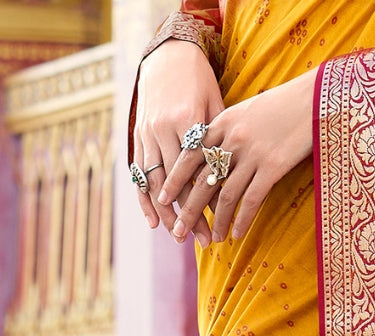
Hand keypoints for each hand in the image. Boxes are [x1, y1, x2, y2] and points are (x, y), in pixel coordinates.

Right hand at [132, 38, 224, 245]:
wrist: (167, 54)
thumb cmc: (200, 82)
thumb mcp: (216, 104)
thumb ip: (220, 139)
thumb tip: (237, 177)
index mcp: (187, 120)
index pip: (199, 172)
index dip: (208, 202)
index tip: (221, 226)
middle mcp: (163, 128)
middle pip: (177, 183)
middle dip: (190, 215)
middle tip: (203, 241)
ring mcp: (147, 132)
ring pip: (155, 182)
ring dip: (167, 214)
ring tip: (179, 237)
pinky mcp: (137, 135)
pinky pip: (138, 173)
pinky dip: (144, 199)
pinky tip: (153, 222)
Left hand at [158, 69, 315, 244]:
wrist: (314, 98)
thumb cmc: (283, 106)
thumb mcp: (247, 111)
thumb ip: (228, 131)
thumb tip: (214, 155)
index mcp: (223, 122)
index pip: (190, 154)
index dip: (175, 178)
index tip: (164, 198)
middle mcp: (233, 138)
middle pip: (203, 179)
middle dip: (188, 209)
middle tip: (178, 230)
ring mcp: (253, 153)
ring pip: (226, 194)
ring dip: (217, 221)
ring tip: (211, 238)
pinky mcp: (273, 167)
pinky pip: (251, 200)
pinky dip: (242, 220)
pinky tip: (237, 234)